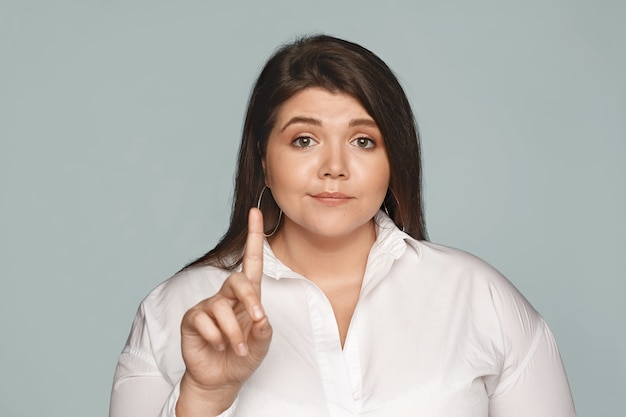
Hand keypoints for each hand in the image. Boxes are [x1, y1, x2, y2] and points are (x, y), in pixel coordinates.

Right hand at [177, 208, 271, 415]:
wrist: (221, 379)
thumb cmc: (243, 357)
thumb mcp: (261, 345)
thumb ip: (264, 330)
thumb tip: (261, 317)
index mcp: (247, 297)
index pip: (251, 262)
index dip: (254, 237)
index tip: (256, 213)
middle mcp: (227, 296)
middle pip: (237, 280)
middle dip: (249, 299)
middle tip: (258, 320)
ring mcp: (208, 306)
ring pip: (221, 307)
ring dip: (233, 331)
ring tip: (237, 349)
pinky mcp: (192, 319)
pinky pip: (204, 320)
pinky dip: (215, 336)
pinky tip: (216, 345)